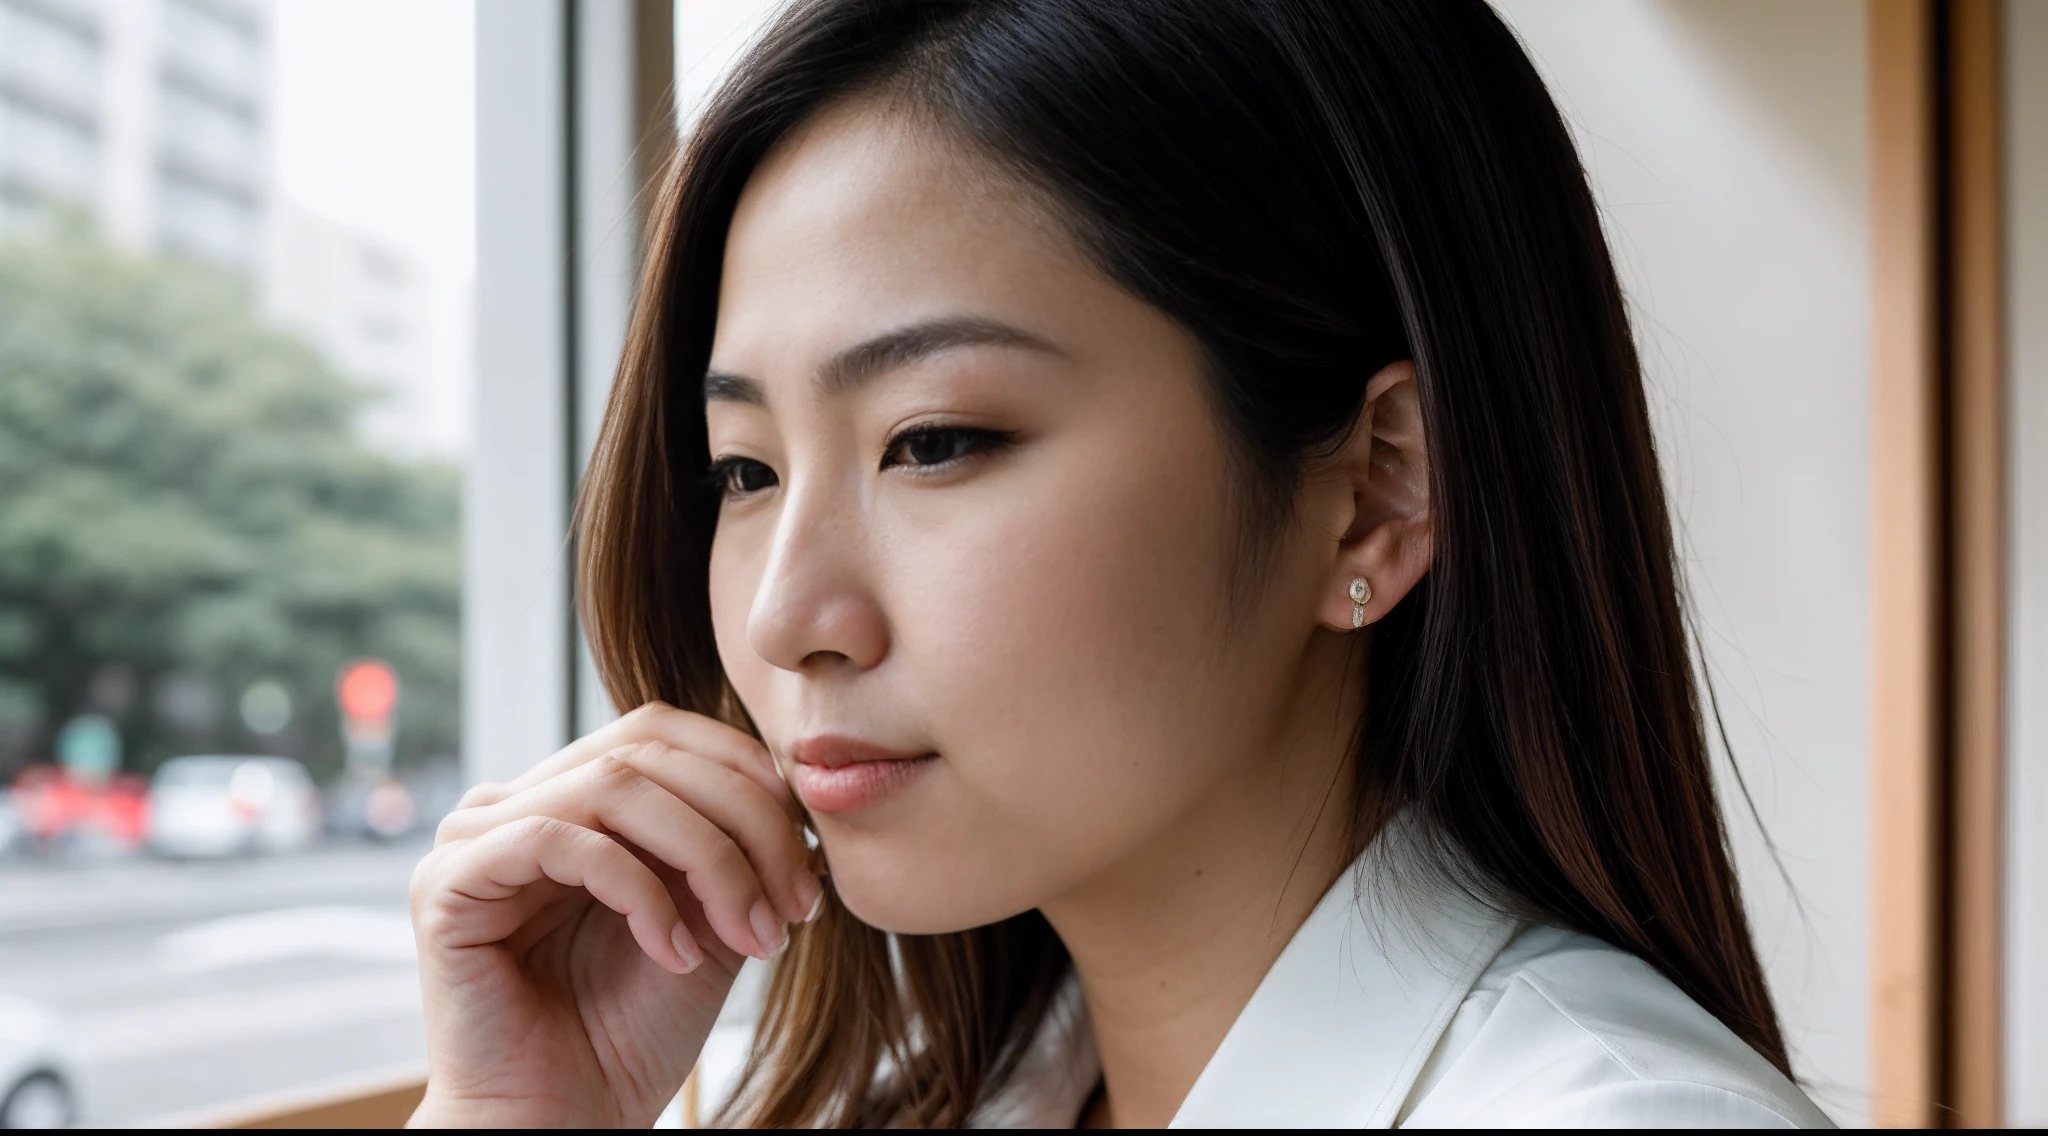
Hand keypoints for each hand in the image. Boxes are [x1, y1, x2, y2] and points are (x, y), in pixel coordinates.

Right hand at [406, 703, 819, 1126]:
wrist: (568, 1126)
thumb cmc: (629, 1033)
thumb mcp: (707, 919)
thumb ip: (734, 846)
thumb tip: (795, 788)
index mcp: (568, 802)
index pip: (659, 733)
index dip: (743, 770)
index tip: (809, 851)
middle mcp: (513, 805)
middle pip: (646, 752)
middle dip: (743, 820)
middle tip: (793, 903)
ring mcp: (472, 839)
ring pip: (614, 787)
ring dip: (707, 855)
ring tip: (747, 932)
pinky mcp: (446, 883)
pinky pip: (556, 839)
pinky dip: (637, 890)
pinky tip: (673, 954)